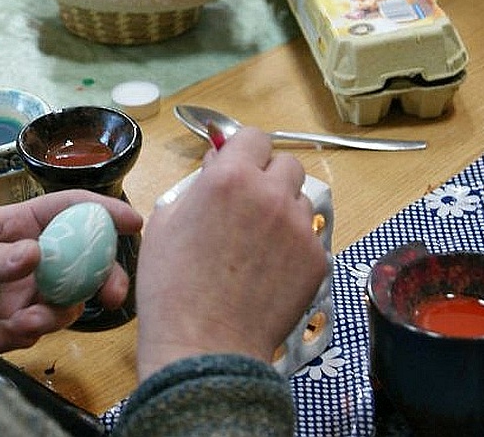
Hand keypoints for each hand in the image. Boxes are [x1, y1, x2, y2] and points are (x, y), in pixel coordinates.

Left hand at [0, 189, 142, 352]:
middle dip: (101, 279)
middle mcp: (24, 259)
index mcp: (14, 226)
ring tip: (10, 325)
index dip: (103, 211)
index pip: (67, 210)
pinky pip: (30, 335)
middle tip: (112, 298)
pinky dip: (10, 340)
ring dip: (45, 318)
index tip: (135, 221)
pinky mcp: (6, 328)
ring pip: (60, 305)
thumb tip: (37, 255)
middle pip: (81, 263)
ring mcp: (17, 294)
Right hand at [134, 127, 328, 380]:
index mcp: (229, 177)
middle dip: (268, 176)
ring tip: (258, 243)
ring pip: (300, 199)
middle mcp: (270, 194)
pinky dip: (293, 246)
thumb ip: (197, 184)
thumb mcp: (166, 221)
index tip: (236, 167)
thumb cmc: (171, 285)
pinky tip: (269, 270)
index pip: (253, 137)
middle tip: (248, 204)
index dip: (243, 151)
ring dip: (283, 209)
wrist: (205, 345)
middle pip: (286, 163)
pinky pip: (309, 236)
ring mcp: (299, 227)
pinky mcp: (317, 259)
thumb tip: (218, 164)